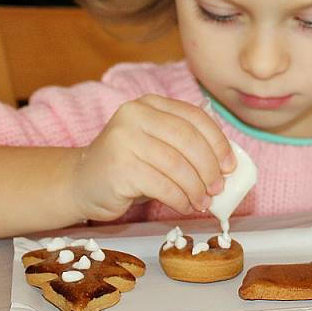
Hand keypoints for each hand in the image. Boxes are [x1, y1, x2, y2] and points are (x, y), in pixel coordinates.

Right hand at [68, 95, 234, 220]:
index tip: (230, 165)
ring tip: (202, 202)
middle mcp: (135, 115)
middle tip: (218, 188)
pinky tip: (184, 206)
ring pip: (177, 165)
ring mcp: (124, 139)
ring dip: (196, 188)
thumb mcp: (157, 146)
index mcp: (150, 104)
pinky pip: (162, 185)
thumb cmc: (128, 167)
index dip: (218, 142)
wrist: (81, 182)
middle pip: (188, 140)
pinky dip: (180, 199)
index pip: (194, 117)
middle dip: (209, 167)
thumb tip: (227, 166)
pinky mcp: (119, 167)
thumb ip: (186, 147)